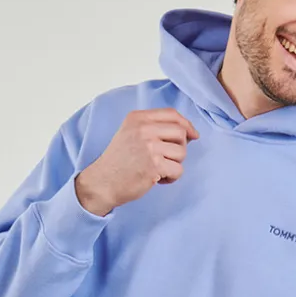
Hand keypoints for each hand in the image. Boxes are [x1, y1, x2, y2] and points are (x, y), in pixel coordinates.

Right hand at [75, 108, 199, 214]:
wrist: (102, 182)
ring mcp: (149, 146)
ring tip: (159, 169)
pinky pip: (178, 170)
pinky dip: (171, 178)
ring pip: (182, 152)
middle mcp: (144, 129)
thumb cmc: (119, 161)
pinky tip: (157, 179)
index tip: (193, 135)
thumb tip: (189, 132)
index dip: (187, 125)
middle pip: (181, 132)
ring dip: (175, 164)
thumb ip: (153, 127)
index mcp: (137, 118)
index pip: (172, 114)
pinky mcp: (154, 165)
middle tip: (167, 159)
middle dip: (180, 148)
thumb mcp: (130, 133)